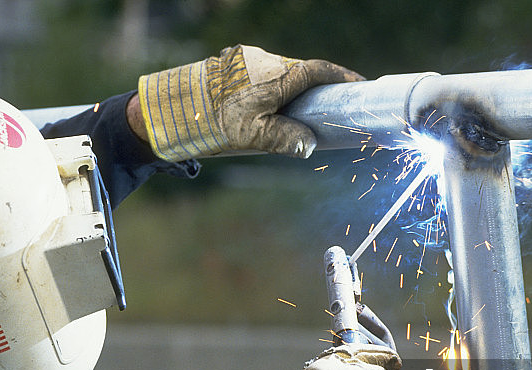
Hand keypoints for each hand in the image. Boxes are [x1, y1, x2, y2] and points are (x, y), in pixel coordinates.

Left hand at [137, 44, 362, 161]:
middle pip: (300, 71)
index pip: (320, 71)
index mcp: (278, 75)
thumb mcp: (256, 135)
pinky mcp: (230, 65)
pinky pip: (260, 75)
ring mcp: (246, 60)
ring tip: (291, 115)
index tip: (358, 87)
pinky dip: (270, 89)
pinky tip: (263, 109)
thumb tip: (310, 147)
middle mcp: (265, 61)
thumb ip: (286, 140)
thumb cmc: (215, 121)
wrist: (173, 107)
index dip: (342, 79)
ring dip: (289, 90)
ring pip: (279, 73)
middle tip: (326, 108)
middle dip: (316, 88)